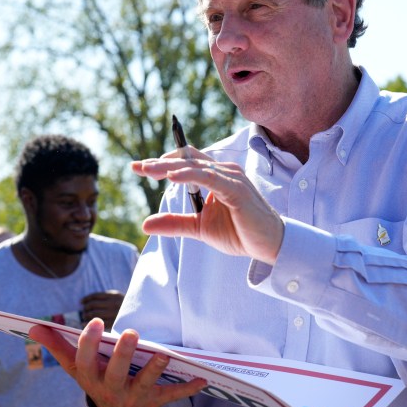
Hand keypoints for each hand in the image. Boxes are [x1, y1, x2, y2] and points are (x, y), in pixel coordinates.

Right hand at [28, 320, 206, 406]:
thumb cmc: (95, 379)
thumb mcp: (75, 367)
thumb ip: (57, 345)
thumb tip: (33, 326)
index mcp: (91, 378)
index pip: (85, 361)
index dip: (88, 343)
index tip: (94, 322)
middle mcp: (111, 390)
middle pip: (115, 373)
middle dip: (122, 354)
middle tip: (130, 333)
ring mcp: (133, 397)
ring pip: (144, 385)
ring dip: (154, 370)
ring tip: (164, 353)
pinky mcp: (154, 401)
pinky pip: (172, 396)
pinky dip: (187, 388)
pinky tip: (201, 378)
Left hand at [81, 291, 124, 325]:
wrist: (144, 317)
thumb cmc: (128, 309)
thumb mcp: (120, 298)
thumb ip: (108, 298)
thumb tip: (88, 301)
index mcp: (115, 295)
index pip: (96, 296)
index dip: (87, 299)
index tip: (81, 302)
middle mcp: (114, 304)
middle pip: (93, 305)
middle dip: (86, 308)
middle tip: (83, 311)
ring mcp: (114, 314)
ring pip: (94, 314)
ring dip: (86, 315)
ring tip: (84, 317)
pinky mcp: (114, 324)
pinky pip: (97, 323)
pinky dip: (87, 323)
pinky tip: (83, 324)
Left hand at [131, 148, 284, 263]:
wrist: (269, 245)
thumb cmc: (239, 232)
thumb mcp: (199, 227)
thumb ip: (175, 223)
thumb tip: (145, 224)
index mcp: (214, 176)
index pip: (184, 162)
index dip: (161, 163)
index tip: (138, 168)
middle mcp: (223, 171)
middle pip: (186, 161)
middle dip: (159, 163)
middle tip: (137, 167)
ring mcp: (231, 177)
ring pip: (195, 166)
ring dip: (170, 167)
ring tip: (148, 170)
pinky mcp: (236, 189)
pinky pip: (209, 178)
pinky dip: (190, 175)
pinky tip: (171, 177)